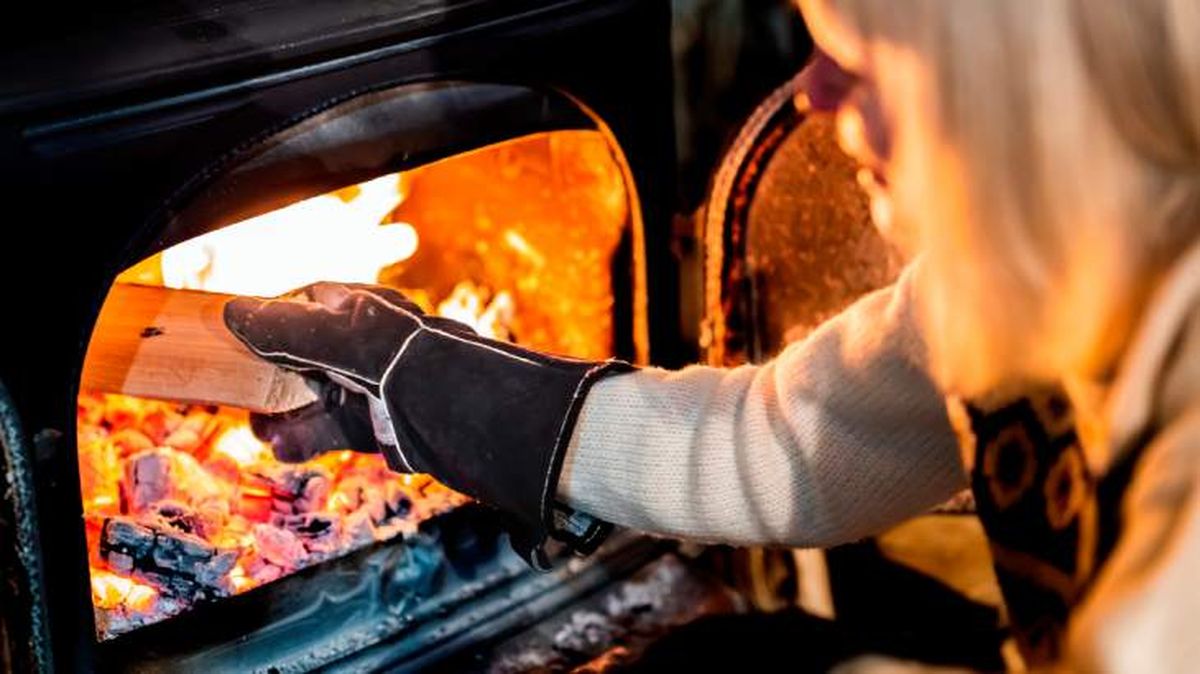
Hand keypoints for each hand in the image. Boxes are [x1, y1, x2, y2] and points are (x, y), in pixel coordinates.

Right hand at [224, 282, 632, 567]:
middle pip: (307, 351)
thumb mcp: (358, 345)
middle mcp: (375, 343)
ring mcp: (383, 387)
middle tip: (236, 394)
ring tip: (254, 429)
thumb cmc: (434, 375)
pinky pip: (340, 427)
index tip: (232, 342)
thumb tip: (236, 313)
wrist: (505, 433)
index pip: (305, 301)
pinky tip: (282, 448)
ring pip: (319, 394)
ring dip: (285, 411)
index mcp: (368, 310)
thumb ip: (295, 328)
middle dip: (271, 374)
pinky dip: (310, 438)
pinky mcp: (391, 426)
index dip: (268, 319)